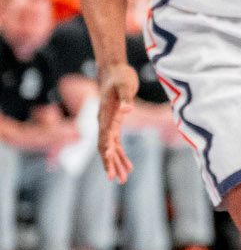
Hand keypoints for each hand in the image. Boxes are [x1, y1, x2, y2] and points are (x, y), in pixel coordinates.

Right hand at [97, 64, 139, 182]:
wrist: (114, 70)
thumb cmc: (120, 77)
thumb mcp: (125, 85)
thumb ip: (125, 98)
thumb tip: (127, 110)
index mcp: (105, 115)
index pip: (104, 136)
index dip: (107, 149)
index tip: (109, 162)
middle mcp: (104, 122)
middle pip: (105, 147)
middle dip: (110, 163)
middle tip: (116, 179)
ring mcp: (108, 123)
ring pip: (110, 148)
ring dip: (116, 163)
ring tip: (122, 179)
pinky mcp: (115, 122)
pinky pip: (116, 143)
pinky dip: (121, 154)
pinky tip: (128, 165)